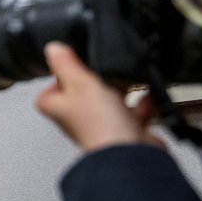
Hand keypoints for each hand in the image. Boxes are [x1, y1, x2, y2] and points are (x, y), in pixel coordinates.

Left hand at [36, 42, 162, 151]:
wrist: (130, 152)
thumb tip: (53, 48)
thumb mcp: (80, 82)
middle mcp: (76, 117)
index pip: (53, 85)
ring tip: (130, 83)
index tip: (77, 64)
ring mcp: (101, 124)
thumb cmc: (99, 125)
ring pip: (111, 99)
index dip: (66, 74)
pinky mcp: (124, 130)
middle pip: (85, 89)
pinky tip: (148, 97)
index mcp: (57, 106)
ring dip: (124, 90)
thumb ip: (66, 64)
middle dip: (100, 79)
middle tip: (106, 73)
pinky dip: (144, 103)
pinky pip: (135, 111)